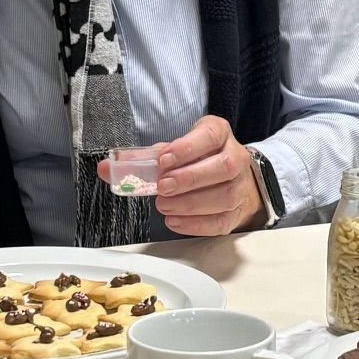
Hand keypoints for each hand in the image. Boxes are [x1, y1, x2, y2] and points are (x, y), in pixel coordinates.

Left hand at [153, 115, 265, 236]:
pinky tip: (175, 220)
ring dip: (190, 204)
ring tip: (165, 205)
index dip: (187, 148)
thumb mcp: (176, 150)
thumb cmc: (198, 161)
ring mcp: (240, 187)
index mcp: (220, 135)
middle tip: (163, 187)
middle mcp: (236, 158)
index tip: (164, 160)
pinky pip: (221, 221)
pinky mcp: (236, 213)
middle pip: (224, 167)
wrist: (227, 181)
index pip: (210, 136)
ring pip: (225, 196)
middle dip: (190, 179)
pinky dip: (195, 224)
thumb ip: (151, 156)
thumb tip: (118, 166)